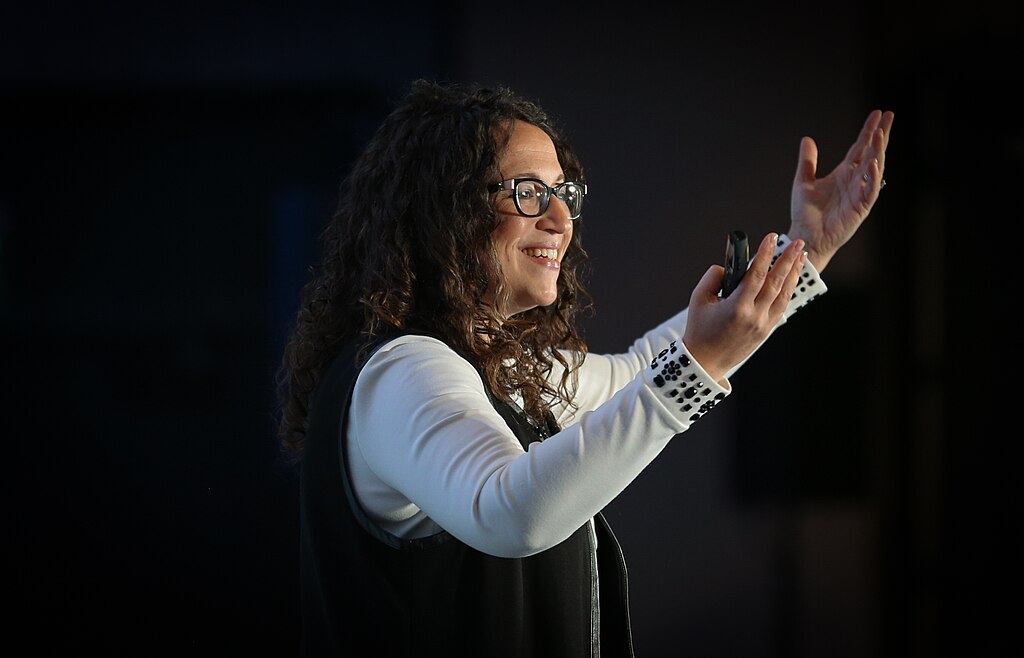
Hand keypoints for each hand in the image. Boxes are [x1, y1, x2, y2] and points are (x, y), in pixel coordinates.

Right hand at [683, 232, 805, 382]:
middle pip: (776, 283)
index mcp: (736, 308)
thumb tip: (731, 265)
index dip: (765, 254)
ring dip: (793, 273)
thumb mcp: (698, 299)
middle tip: (798, 242)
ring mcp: (763, 324)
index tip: (771, 236)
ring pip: (784, 294)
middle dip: (788, 260)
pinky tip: (792, 277)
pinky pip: (781, 305)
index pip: (756, 275)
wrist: (705, 361)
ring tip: (800, 256)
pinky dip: (788, 289)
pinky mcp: (767, 330)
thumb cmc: (699, 329)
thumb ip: (713, 277)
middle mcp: (754, 316)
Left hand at [788, 109, 893, 271]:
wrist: (806, 236)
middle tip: (890, 116)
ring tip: (881, 135)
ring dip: (878, 152)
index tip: (878, 114)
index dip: (868, 131)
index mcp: (844, 173)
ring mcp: (859, 193)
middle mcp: (855, 181)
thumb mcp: (803, 181)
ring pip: (874, 168)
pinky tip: (874, 163)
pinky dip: (873, 177)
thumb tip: (807, 139)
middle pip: (872, 153)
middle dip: (881, 135)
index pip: (860, 147)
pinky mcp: (860, 207)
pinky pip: (870, 190)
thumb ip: (808, 161)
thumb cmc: (806, 213)